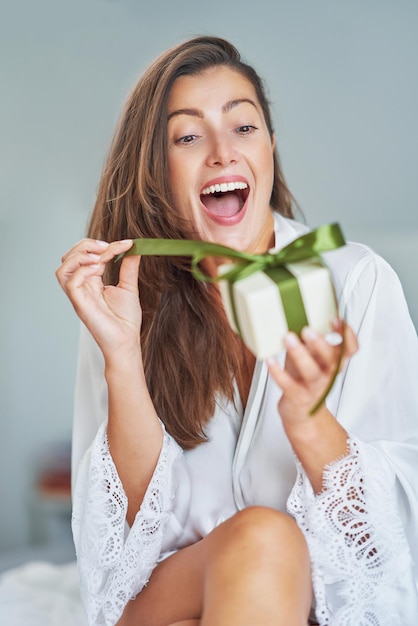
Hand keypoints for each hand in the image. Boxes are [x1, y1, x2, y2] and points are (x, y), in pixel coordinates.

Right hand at [56, 238, 141, 359]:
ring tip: (100, 257)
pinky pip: (70, 282)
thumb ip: (128, 267)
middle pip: (69, 257)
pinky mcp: (79, 303)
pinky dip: (82, 270)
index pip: (88, 255)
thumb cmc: (126, 320)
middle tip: (107, 247)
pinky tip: (98, 270)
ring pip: (63, 268)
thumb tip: (133, 248)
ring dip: (80, 256)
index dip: (104, 245)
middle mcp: (81, 287)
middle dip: (86, 245)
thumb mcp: (129, 287)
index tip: (126, 243)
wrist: (126, 342)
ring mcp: (79, 295)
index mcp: (91, 282)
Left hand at [267, 319, 357, 425]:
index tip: (336, 319)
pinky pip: (288, 384)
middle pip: (332, 360)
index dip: (348, 335)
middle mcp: (328, 374)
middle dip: (321, 343)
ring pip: (311, 372)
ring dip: (300, 354)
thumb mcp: (312, 357)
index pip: (350, 349)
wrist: (302, 411)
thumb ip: (310, 341)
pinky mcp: (297, 396)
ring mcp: (313, 387)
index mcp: (334, 362)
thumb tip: (297, 314)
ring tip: (288, 338)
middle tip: (308, 330)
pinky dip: (278, 371)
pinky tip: (270, 360)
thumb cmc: (304, 378)